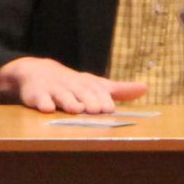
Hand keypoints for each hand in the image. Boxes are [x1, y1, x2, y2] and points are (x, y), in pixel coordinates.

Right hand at [0, 57, 147, 114]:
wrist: (38, 72)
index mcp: (88, 84)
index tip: (109, 108)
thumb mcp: (95, 84)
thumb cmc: (73, 83)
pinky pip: (40, 99)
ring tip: (76, 109)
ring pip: (63, 97)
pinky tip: (47, 108)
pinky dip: (43, 103)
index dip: (103, 100)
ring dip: (69, 102)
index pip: (99, 91)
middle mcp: (73, 86)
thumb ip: (119, 90)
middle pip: (82, 93)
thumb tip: (145, 88)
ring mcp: (54, 90)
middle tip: (95, 110)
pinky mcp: (37, 95)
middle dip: (89, 101)